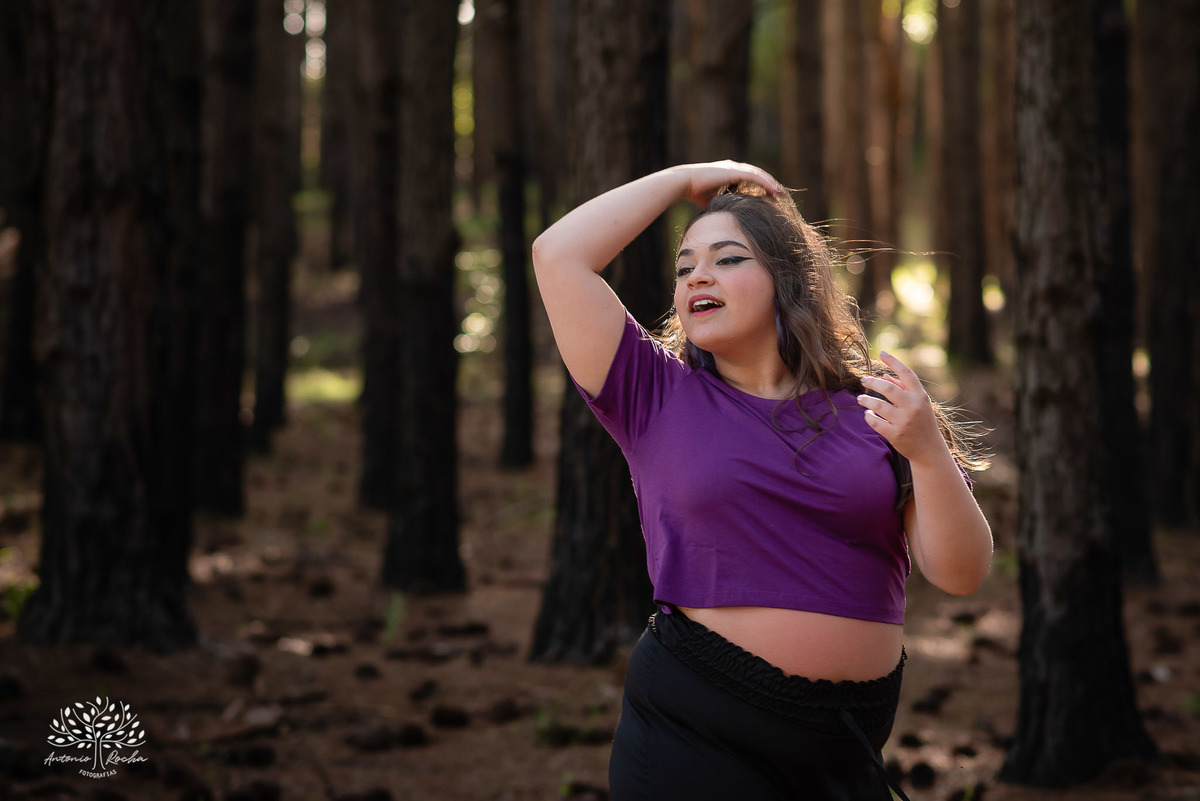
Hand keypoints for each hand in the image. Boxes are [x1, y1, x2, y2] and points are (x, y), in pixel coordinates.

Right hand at [671, 161, 785, 206]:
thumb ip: (723, 203)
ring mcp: (734, 167)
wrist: (684, 182)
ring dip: (771, 183)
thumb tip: (727, 217)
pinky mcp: (734, 171)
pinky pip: (754, 177)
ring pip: (759, 175)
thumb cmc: (695, 192)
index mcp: (730, 172)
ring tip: (781, 193)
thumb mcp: (713, 199)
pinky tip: (773, 190)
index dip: (762, 186)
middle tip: (781, 194)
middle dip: (770, 184)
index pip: (751, 178)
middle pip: (758, 175)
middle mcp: (734, 167)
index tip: (771, 196)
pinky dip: (765, 183)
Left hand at [856, 352, 944, 463]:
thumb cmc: (922, 421)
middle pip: (888, 388)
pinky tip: (867, 414)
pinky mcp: (895, 434)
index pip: (907, 373)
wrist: (929, 449)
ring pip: (878, 405)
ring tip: (860, 398)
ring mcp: (904, 421)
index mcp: (920, 396)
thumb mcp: (918, 403)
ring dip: (866, 400)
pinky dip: (868, 416)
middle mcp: (913, 406)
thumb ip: (902, 388)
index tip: (882, 353)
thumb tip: (883, 376)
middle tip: (863, 380)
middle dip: (872, 382)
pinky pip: (875, 422)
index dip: (894, 362)